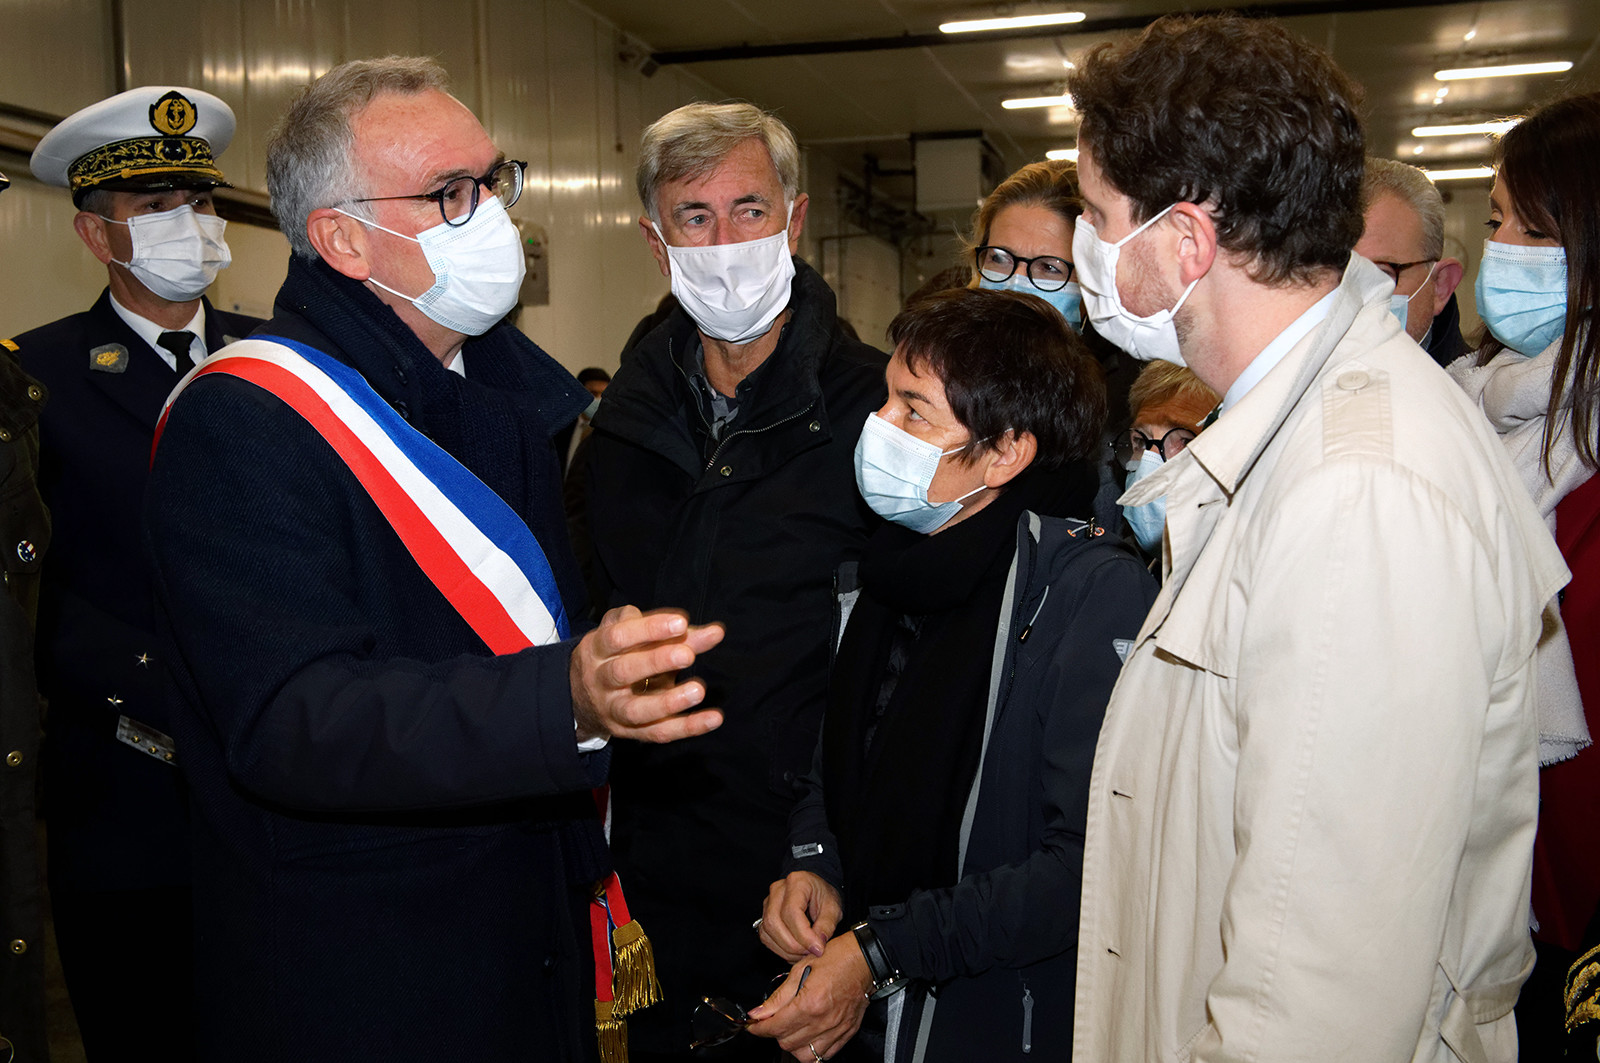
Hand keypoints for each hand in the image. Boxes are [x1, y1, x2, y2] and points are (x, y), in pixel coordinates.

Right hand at [570, 606, 724, 742]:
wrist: (579, 696)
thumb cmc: (618, 654)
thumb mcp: (634, 635)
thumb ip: (673, 632)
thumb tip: (715, 632)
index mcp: (598, 648)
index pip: (618, 637)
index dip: (649, 629)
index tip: (681, 622)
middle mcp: (600, 680)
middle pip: (623, 672)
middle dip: (656, 661)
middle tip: (687, 654)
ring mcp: (612, 709)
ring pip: (636, 710)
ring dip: (669, 702)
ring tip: (698, 690)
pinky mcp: (628, 732)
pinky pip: (658, 733)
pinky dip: (687, 728)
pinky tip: (713, 718)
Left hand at [745, 932, 871, 1059]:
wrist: (864, 959)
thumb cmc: (835, 958)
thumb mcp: (800, 969)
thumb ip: (778, 996)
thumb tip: (759, 1013)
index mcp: (810, 1003)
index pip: (776, 1027)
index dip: (759, 1028)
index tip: (753, 1025)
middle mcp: (823, 1021)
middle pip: (787, 1043)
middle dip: (775, 1033)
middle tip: (774, 1020)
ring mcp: (836, 1030)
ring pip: (805, 1055)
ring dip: (793, 1044)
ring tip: (792, 1029)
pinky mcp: (846, 1033)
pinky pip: (825, 1055)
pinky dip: (813, 1049)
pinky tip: (808, 1036)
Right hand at [760, 872, 842, 961]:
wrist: (816, 891)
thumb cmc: (824, 896)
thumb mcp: (833, 908)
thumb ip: (826, 926)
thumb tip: (817, 947)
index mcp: (797, 882)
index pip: (792, 912)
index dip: (803, 935)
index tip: (817, 949)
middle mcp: (777, 890)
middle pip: (775, 922)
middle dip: (793, 945)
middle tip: (811, 953)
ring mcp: (768, 903)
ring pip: (767, 931)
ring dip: (786, 950)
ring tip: (805, 953)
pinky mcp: (764, 917)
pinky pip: (766, 937)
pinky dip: (780, 950)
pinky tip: (796, 953)